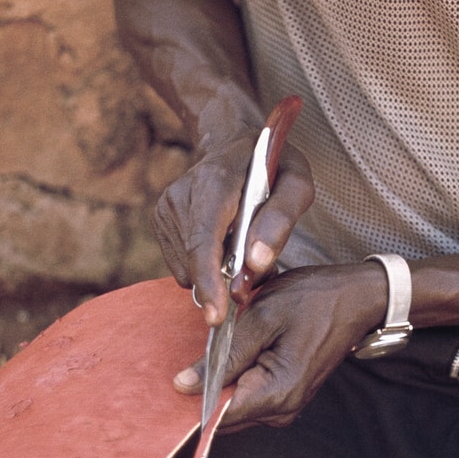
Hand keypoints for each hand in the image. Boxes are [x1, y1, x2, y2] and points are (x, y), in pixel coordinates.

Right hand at [153, 133, 313, 326]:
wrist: (234, 143)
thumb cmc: (272, 164)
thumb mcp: (297, 182)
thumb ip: (282, 220)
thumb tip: (256, 263)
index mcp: (214, 182)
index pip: (203, 239)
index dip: (208, 280)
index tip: (216, 314)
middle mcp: (181, 194)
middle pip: (194, 260)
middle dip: (221, 282)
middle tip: (254, 274)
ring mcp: (166, 207)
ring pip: (187, 268)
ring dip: (216, 271)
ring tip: (239, 245)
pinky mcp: (160, 220)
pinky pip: (182, 264)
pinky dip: (204, 265)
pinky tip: (222, 243)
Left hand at [173, 263, 388, 431]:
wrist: (356, 298)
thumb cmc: (312, 300)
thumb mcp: (262, 317)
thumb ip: (222, 356)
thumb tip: (181, 386)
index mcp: (277, 393)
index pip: (218, 416)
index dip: (190, 400)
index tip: (169, 381)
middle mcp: (281, 411)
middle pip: (222, 416)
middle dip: (200, 391)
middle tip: (189, 355)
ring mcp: (284, 407)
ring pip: (232, 408)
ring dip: (216, 383)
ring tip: (214, 348)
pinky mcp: (284, 398)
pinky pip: (246, 398)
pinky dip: (231, 380)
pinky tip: (229, 354)